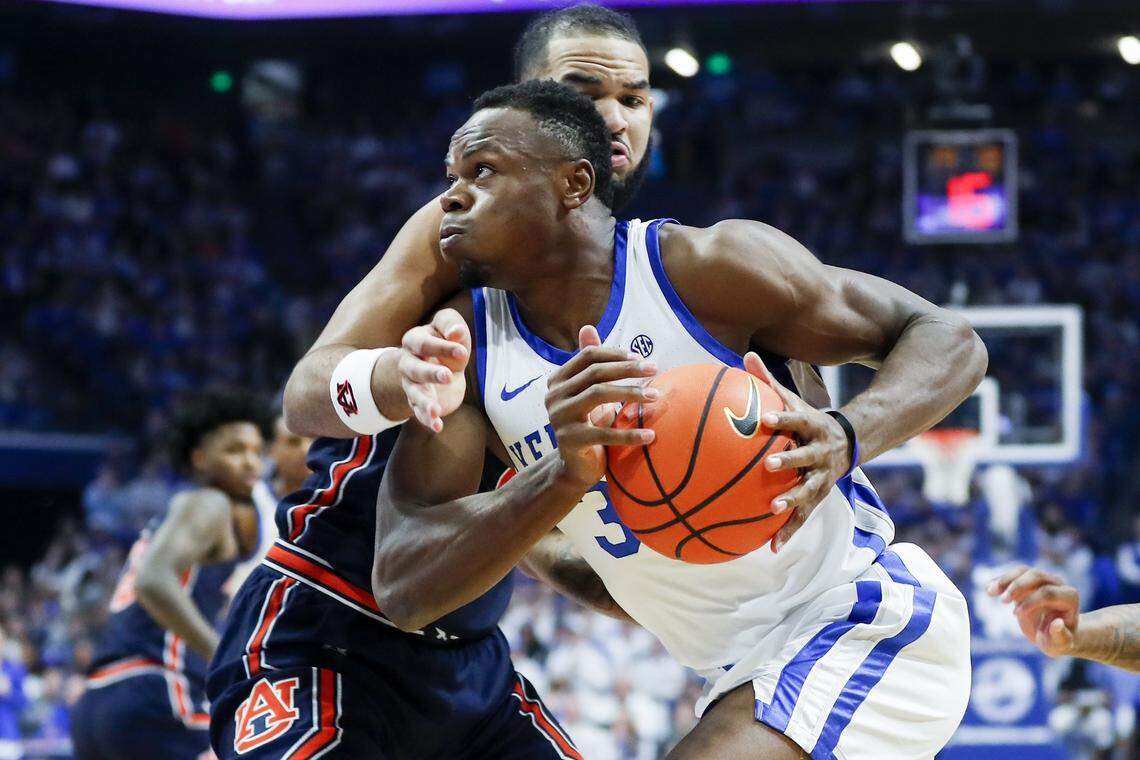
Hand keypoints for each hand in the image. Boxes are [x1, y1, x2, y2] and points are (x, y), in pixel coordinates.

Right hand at [398, 308, 470, 431]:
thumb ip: (450, 323)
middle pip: (415, 369)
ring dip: (424, 402)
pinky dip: (428, 420)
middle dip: (430, 373)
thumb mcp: (449, 325)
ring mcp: (412, 385)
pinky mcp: (420, 402)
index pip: (424, 344)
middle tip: (448, 376)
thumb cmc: (446, 340)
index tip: (463, 351)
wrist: (442, 364)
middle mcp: (408, 364)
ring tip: (435, 410)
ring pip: (414, 394)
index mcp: (414, 341)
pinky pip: (420, 413)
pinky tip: (438, 426)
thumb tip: (456, 332)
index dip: (442, 347)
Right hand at [545, 326, 657, 488]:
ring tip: (656, 396)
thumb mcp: (588, 391)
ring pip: (598, 395)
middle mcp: (554, 396)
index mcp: (558, 380)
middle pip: (595, 373)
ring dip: (631, 393)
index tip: (642, 358)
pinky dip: (629, 434)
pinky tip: (651, 435)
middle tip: (654, 368)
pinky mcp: (570, 441)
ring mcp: (559, 418)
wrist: (574, 466)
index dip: (615, 354)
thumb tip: (588, 327)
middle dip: (627, 369)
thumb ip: (589, 363)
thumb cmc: (586, 423)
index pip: (588, 356)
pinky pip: (604, 433)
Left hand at [745, 352, 849, 552]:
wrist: (849, 443)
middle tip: (769, 464)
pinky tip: (771, 547)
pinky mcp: (820, 497)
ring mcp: (822, 476)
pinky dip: (788, 532)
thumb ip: (769, 382)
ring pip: (808, 489)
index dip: (782, 420)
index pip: (797, 420)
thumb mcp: (794, 399)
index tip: (765, 420)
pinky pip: (803, 517)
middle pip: (806, 456)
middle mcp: (820, 452)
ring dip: (792, 499)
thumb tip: (744, 356)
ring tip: (773, 508)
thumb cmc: (808, 420)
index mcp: (812, 426)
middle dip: (790, 460)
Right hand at [987, 565, 1079, 656]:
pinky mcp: (1028, 581)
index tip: (1015, 614)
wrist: (1052, 634)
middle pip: (1036, 575)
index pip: (1048, 592)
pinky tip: (988, 589)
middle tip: (1002, 601)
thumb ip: (1061, 636)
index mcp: (1069, 597)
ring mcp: (1042, 580)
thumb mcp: (1061, 644)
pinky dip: (1000, 581)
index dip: (1031, 601)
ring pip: (1023, 571)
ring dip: (1005, 580)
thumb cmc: (1058, 641)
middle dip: (1017, 586)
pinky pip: (1013, 575)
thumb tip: (1057, 623)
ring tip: (990, 592)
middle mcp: (1057, 584)